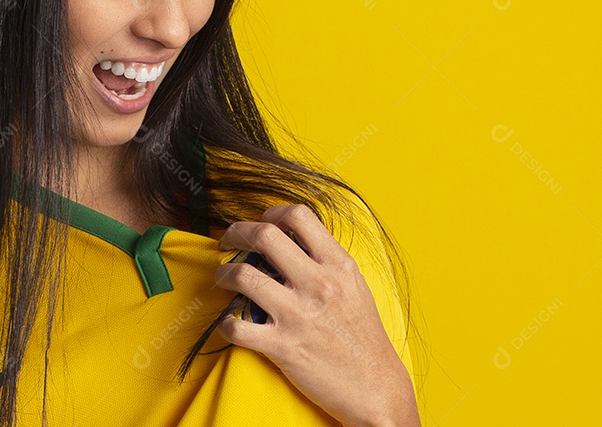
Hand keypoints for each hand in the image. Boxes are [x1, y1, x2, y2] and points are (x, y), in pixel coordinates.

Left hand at [213, 203, 418, 426]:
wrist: (377, 388)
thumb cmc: (363, 336)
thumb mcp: (354, 286)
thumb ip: (325, 260)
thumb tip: (288, 238)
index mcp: (338, 266)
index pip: (298, 216)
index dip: (270, 213)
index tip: (259, 223)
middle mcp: (318, 285)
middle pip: (263, 236)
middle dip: (235, 233)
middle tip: (227, 242)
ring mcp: (299, 315)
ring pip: (243, 275)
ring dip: (224, 274)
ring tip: (223, 279)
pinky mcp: (284, 347)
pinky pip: (237, 327)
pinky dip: (226, 323)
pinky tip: (231, 322)